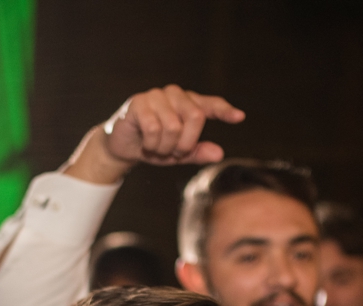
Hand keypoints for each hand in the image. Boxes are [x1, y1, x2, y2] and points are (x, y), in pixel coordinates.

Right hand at [64, 85, 244, 185]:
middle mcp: (174, 94)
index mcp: (188, 103)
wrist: (123, 146)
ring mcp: (156, 96)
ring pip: (174, 126)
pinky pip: (154, 128)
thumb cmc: (154, 146)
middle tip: (173, 153)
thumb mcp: (178, 153)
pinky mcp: (138, 102)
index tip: (240, 117)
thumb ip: (198, 152)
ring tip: (156, 148)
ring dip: (165, 147)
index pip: (210, 105)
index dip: (224, 111)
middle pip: (196, 117)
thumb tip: (219, 153)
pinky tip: (145, 145)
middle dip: (186, 143)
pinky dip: (152, 144)